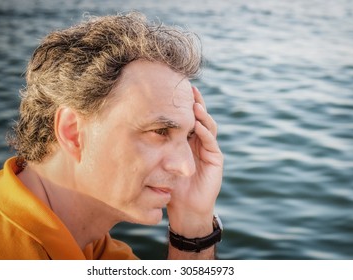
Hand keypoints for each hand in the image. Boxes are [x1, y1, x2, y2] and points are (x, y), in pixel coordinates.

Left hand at [167, 86, 223, 237]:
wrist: (184, 208)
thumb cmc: (170, 184)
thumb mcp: (161, 162)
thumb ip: (157, 147)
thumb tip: (136, 127)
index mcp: (186, 140)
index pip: (187, 118)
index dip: (183, 105)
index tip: (175, 89)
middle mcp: (199, 142)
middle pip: (200, 117)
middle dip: (195, 103)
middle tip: (189, 88)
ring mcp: (209, 149)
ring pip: (207, 126)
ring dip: (201, 115)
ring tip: (194, 104)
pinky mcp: (215, 159)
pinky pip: (210, 142)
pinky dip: (205, 132)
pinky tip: (197, 124)